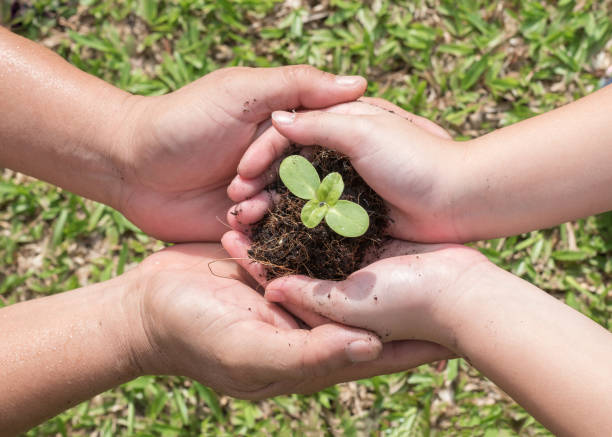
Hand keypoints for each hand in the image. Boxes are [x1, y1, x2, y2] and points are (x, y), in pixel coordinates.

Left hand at [114, 66, 367, 241]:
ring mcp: (267, 192)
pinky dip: (258, 226)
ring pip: (296, 208)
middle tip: (265, 178)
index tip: (332, 155)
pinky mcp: (249, 221)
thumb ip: (296, 87)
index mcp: (288, 123)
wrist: (131, 165)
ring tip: (239, 197)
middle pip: (318, 177)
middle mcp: (284, 159)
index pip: (330, 135)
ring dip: (271, 205)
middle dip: (295, 181)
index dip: (332, 146)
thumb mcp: (241, 92)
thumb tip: (359, 84)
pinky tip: (236, 217)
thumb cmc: (184, 120)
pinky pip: (271, 232)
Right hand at [128, 243, 452, 398]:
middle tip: (458, 268)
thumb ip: (311, 355)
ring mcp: (295, 286)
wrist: (145, 307)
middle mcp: (312, 317)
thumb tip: (372, 348)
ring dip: (382, 252)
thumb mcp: (253, 352)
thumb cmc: (196, 339)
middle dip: (411, 288)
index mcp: (314, 347)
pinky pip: (315, 243)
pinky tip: (365, 205)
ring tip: (423, 230)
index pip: (379, 346)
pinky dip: (339, 228)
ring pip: (347, 268)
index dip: (419, 340)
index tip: (464, 327)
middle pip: (372, 304)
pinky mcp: (277, 258)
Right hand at [227, 98, 464, 241]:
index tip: (241, 177)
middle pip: (286, 166)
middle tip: (236, 204)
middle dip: (258, 184)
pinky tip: (270, 236)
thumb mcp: (363, 131)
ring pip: (296, 194)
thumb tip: (276, 120)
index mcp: (340, 124)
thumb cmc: (414, 159)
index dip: (260, 154)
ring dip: (269, 206)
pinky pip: (315, 218)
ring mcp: (345, 184)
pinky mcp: (354, 213)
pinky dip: (293, 224)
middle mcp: (338, 152)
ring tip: (246, 223)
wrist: (457, 199)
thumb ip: (318, 124)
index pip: (287, 135)